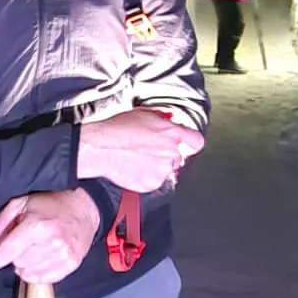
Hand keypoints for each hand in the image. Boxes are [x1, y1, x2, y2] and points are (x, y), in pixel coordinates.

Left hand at [0, 189, 100, 282]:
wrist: (84, 207)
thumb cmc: (51, 204)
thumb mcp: (22, 203)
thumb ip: (1, 224)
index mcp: (37, 225)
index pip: (9, 251)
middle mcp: (52, 242)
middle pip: (17, 263)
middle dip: (15, 254)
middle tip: (24, 241)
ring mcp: (63, 255)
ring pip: (30, 272)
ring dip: (26, 264)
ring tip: (33, 249)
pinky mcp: (72, 263)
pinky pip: (46, 279)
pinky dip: (37, 273)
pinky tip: (39, 260)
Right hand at [78, 110, 204, 192]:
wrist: (101, 148)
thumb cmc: (118, 128)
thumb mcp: (143, 113)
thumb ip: (162, 118)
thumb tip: (170, 119)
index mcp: (172, 134)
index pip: (196, 141)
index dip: (190, 142)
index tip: (184, 143)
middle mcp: (171, 153)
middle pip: (179, 157)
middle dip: (167, 155)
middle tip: (148, 151)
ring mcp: (163, 170)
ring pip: (166, 171)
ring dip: (156, 167)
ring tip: (138, 159)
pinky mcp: (152, 184)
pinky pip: (155, 182)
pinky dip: (146, 177)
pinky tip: (134, 168)